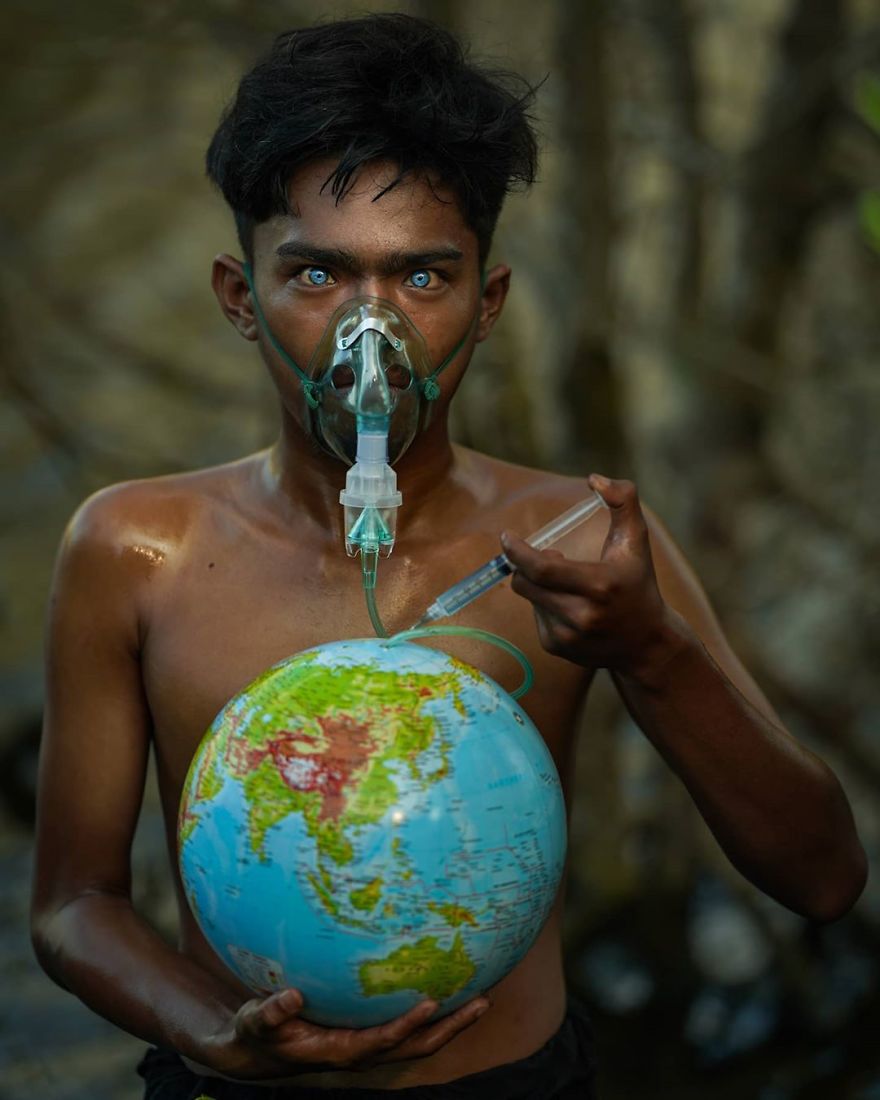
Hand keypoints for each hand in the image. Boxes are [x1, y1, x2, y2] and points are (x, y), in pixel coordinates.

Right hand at [208, 987, 489, 1079]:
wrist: (263, 1051)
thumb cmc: (261, 1032)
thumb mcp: (258, 1021)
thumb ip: (272, 1012)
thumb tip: (291, 996)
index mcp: (340, 1051)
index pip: (380, 1042)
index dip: (406, 1026)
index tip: (431, 1004)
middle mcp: (363, 1052)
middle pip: (416, 1046)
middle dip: (450, 1027)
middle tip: (482, 1002)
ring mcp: (372, 1045)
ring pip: (420, 1040)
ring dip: (452, 1022)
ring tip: (483, 997)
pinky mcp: (372, 1034)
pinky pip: (410, 1026)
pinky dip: (434, 1013)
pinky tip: (450, 986)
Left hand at [502, 474, 687, 679]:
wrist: (646, 644)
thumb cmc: (638, 584)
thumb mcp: (636, 541)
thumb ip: (623, 500)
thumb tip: (594, 479)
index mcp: (599, 585)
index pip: (541, 568)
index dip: (517, 552)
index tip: (506, 537)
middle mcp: (581, 614)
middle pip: (525, 583)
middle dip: (526, 565)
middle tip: (552, 557)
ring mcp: (567, 635)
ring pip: (529, 598)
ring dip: (540, 585)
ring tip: (570, 586)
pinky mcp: (557, 648)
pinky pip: (535, 615)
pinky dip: (545, 604)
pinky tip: (572, 608)